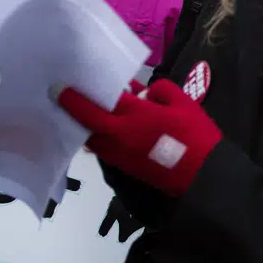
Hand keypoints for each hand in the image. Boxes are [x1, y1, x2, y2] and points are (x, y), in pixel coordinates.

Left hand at [57, 79, 221, 197]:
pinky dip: (98, 138)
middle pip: (88, 123)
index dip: (78, 95)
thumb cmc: (195, 135)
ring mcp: (120, 154)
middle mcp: (119, 136)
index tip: (60, 87)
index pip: (99, 102)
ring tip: (86, 112)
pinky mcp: (124, 166)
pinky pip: (103, 149)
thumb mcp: (184, 103)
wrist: (202, 175)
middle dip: (74, 110)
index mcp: (134, 116)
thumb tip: (145, 92)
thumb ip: (161, 91)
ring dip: (86, 125)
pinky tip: (105, 129)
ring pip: (93, 139)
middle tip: (65, 98)